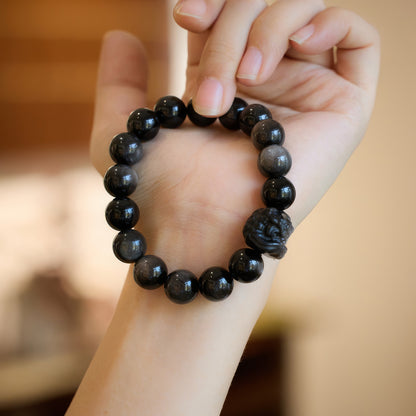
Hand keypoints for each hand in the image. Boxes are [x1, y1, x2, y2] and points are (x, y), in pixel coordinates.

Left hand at [90, 0, 378, 274]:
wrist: (195, 225)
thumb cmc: (158, 189)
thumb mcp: (122, 129)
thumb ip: (119, 81)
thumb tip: (120, 34)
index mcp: (225, 83)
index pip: (229, 12)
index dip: (213, 1)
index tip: (186, 16)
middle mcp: (267, 84)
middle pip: (264, 8)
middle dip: (232, 26)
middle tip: (210, 82)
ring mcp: (306, 94)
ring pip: (303, 13)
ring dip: (266, 30)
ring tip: (246, 78)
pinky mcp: (343, 110)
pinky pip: (358, 40)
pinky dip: (331, 21)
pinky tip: (299, 41)